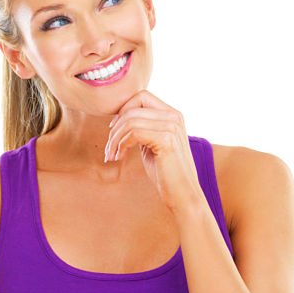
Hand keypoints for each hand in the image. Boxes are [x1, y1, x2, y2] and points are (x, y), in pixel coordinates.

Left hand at [104, 90, 201, 211]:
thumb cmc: (166, 174)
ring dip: (115, 139)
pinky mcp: (166, 140)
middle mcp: (174, 116)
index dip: (123, 110)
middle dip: (115, 127)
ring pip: (130, 120)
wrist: (183, 195)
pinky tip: (119, 157)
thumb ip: (144, 128)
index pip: (141, 97)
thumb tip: (120, 117)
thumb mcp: (153, 144)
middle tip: (110, 148)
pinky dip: (121, 144)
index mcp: (172, 115)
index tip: (114, 130)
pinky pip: (133, 132)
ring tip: (112, 155)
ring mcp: (171, 127)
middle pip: (133, 107)